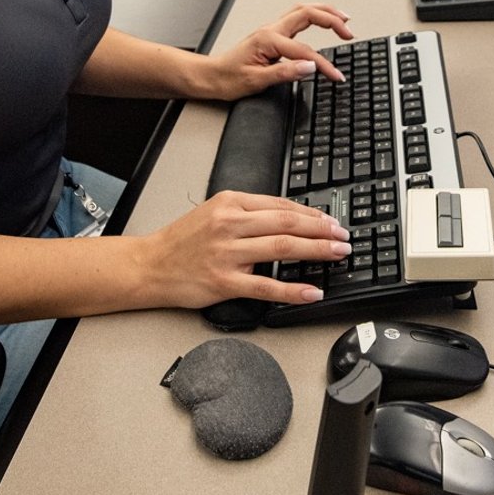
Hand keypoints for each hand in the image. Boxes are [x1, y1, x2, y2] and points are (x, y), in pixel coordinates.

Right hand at [142, 192, 350, 307]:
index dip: (312, 213)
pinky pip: (266, 287)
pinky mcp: (224, 282)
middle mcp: (229, 224)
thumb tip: (289, 218)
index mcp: (229, 203)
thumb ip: (248, 214)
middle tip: (344, 236)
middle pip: (287, 223)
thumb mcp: (214, 213)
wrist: (149, 266)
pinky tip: (312, 291)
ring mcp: (227, 253)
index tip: (331, 221)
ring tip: (336, 254)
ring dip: (316, 251)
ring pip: (282, 248)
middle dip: (322, 230)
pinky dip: (293, 291)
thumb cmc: (182, 242)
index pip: (280, 205)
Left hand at [196, 3, 353, 100]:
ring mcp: (271, 30)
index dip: (324, 65)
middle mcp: (270, 30)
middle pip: (308, 13)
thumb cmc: (227, 78)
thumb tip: (309, 66)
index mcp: (268, 40)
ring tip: (344, 19)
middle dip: (332, 19)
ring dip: (325, 11)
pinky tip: (323, 21)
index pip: (305, 52)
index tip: (336, 76)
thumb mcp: (256, 80)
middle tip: (349, 32)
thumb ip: (285, 72)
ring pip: (303, 10)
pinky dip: (315, 15)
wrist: (211, 76)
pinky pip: (297, 17)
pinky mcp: (272, 35)